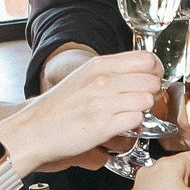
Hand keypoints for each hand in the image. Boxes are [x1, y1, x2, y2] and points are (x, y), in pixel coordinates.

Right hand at [1, 51, 161, 169]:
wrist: (34, 129)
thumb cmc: (60, 106)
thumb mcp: (85, 77)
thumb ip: (112, 72)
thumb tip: (143, 73)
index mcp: (100, 65)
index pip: (147, 59)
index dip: (155, 72)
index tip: (149, 82)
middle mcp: (102, 80)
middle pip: (152, 80)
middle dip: (151, 93)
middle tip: (139, 101)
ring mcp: (102, 103)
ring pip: (147, 100)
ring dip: (143, 110)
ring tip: (127, 114)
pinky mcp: (102, 126)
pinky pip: (136, 120)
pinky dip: (133, 125)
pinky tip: (120, 126)